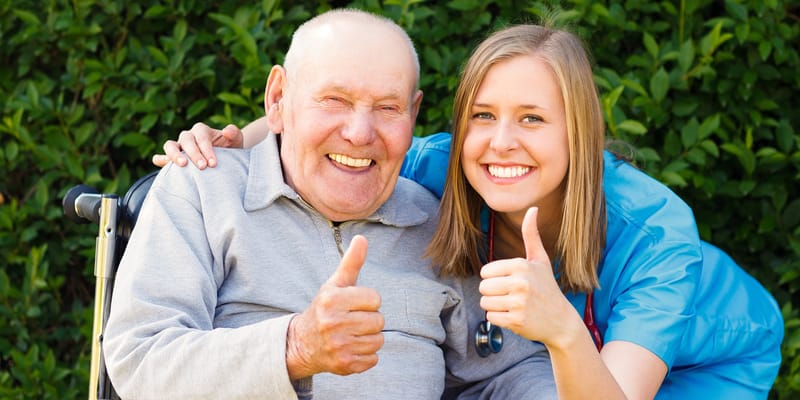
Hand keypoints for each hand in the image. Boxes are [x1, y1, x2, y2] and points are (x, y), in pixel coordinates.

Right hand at [151, 123, 242, 168]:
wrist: (226, 160)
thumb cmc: (230, 149)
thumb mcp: (236, 140)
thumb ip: (234, 133)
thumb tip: (226, 131)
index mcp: (202, 130)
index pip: (201, 137)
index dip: (206, 150)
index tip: (213, 163)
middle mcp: (188, 136)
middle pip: (186, 140)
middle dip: (194, 153)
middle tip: (203, 167)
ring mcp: (179, 146)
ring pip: (170, 145)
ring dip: (174, 154)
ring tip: (183, 165)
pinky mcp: (173, 158)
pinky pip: (162, 156)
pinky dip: (160, 159)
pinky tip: (161, 163)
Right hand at [286, 235, 383, 378]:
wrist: (302, 343)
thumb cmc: (324, 308)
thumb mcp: (334, 284)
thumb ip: (351, 262)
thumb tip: (362, 238)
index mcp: (332, 299)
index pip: (375, 298)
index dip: (368, 301)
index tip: (354, 304)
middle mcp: (333, 323)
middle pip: (379, 320)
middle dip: (369, 320)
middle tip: (352, 321)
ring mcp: (339, 346)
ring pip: (378, 340)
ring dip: (369, 338)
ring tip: (352, 334)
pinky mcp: (344, 365)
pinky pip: (374, 359)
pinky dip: (366, 355)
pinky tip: (351, 348)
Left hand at [479, 207, 577, 344]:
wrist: (561, 321)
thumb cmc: (547, 287)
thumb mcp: (540, 260)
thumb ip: (531, 234)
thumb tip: (533, 208)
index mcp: (521, 265)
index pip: (485, 272)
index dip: (494, 278)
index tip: (509, 282)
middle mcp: (520, 283)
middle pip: (483, 287)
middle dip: (493, 293)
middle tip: (511, 296)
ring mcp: (518, 303)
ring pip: (485, 303)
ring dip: (495, 306)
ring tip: (512, 305)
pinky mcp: (516, 321)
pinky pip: (491, 318)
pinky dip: (499, 319)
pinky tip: (514, 316)